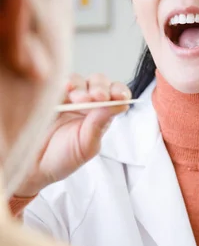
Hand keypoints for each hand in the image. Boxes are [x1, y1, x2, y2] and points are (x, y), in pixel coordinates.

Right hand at [15, 73, 130, 196]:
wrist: (31, 165)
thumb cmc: (61, 159)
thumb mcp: (86, 145)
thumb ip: (100, 124)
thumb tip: (121, 105)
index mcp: (100, 114)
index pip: (115, 96)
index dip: (119, 92)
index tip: (119, 97)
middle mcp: (86, 102)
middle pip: (99, 83)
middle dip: (100, 87)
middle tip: (98, 97)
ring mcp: (66, 97)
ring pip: (79, 80)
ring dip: (81, 87)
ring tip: (77, 99)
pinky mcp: (48, 94)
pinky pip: (57, 82)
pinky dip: (63, 83)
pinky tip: (65, 89)